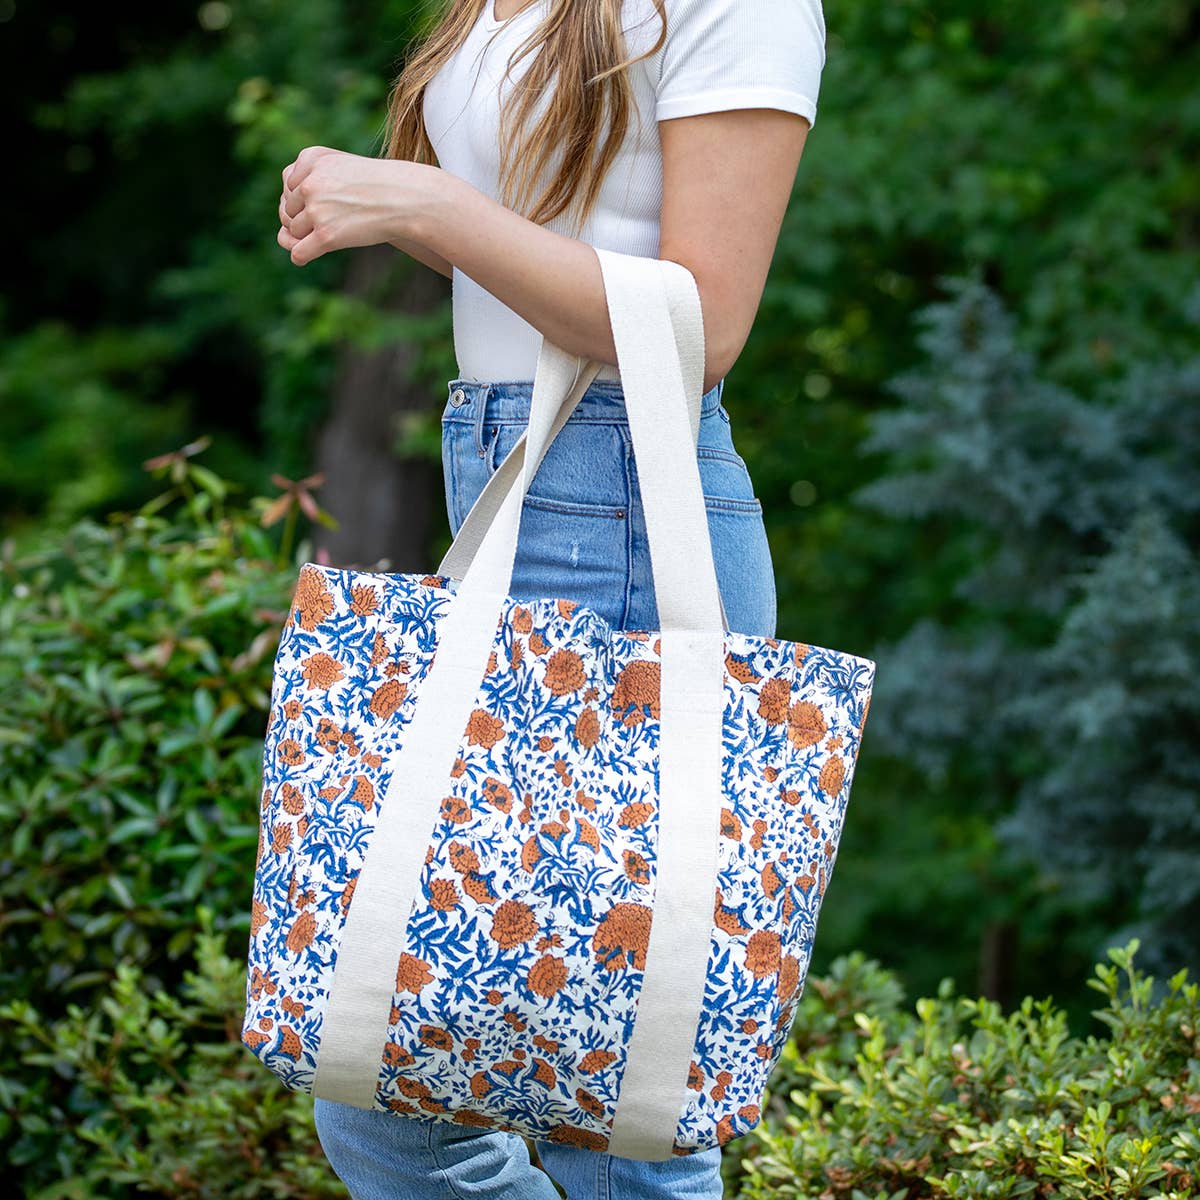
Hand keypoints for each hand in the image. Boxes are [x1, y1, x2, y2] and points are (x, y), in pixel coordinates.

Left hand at [278, 146, 439, 265]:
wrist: (407, 199)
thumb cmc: (378, 186)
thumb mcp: (341, 168)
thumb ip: (310, 181)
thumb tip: (282, 233)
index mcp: (310, 159)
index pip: (288, 185)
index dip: (302, 199)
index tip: (324, 203)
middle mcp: (309, 183)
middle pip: (288, 211)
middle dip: (303, 220)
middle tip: (329, 222)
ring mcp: (317, 211)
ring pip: (293, 233)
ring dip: (306, 238)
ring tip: (329, 235)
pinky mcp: (327, 236)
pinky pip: (299, 253)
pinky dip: (301, 256)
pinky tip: (309, 256)